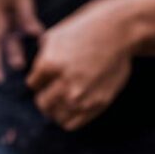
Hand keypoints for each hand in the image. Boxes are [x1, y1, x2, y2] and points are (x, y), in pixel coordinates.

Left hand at [27, 0, 132, 130]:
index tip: (52, 73)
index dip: (40, 80)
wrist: (121, 30)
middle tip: (56, 88)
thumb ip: (40, 58)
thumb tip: (33, 78)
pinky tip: (74, 106)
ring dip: (57, 109)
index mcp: (49, 65)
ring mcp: (82, 95)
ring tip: (65, 98)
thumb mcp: (56, 37)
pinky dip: (69, 118)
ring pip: (55, 116)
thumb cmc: (87, 30)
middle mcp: (64, 82)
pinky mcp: (98, 103)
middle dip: (46, 96)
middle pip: (42, 103)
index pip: (33, 85)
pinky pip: (72, 123)